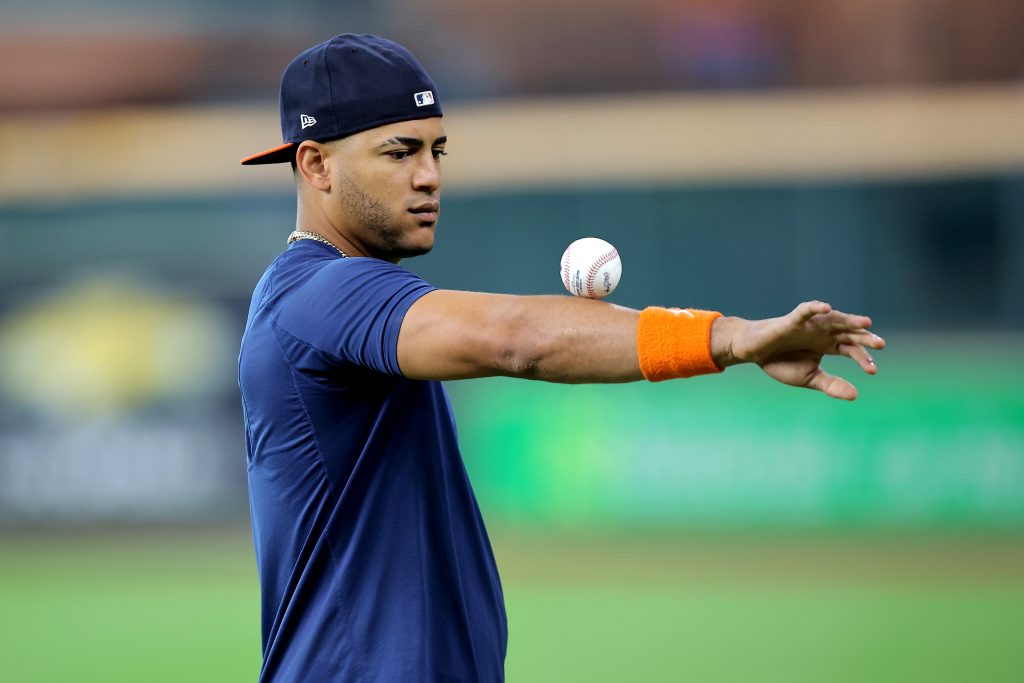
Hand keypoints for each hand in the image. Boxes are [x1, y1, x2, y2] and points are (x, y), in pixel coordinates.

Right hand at [711, 301, 884, 400]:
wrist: (753, 352)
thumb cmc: (780, 362)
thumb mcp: (809, 378)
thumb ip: (831, 384)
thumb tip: (856, 395)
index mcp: (828, 346)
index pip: (852, 349)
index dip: (863, 359)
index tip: (873, 371)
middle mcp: (823, 333)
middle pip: (849, 332)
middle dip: (865, 337)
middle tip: (881, 344)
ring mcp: (809, 325)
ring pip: (834, 319)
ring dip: (849, 320)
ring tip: (865, 323)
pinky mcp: (792, 321)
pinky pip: (805, 311)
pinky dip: (815, 308)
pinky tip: (826, 307)